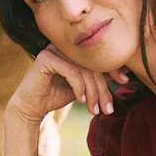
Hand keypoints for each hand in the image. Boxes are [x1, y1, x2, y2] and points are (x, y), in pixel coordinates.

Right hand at [6, 45, 129, 126]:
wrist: (31, 107)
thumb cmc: (56, 95)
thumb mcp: (82, 87)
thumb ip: (97, 79)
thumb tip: (124, 75)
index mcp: (74, 49)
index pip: (98, 56)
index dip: (113, 68)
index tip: (125, 82)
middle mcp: (64, 45)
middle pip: (93, 63)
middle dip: (103, 88)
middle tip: (109, 108)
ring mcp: (54, 49)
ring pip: (84, 69)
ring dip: (93, 92)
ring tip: (95, 110)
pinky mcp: (46, 58)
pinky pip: (71, 71)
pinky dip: (79, 87)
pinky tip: (81, 101)